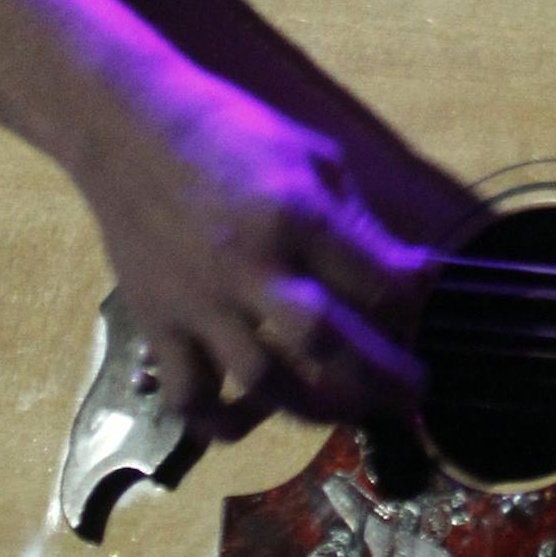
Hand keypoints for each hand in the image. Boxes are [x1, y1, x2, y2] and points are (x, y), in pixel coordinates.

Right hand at [70, 56, 429, 437]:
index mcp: (297, 216)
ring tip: (352, 410)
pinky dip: (217, 422)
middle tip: (414, 393)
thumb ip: (356, 219)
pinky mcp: (156, 323)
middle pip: (326, 342)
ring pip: (263, 380)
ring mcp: (200, 302)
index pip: (374, 277)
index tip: (424, 299)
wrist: (131, 132)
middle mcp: (251, 267)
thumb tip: (404, 272)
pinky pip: (188, 392)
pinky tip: (247, 423)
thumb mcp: (314, 155)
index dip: (410, 297)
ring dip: (317, 408)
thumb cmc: (235, 133)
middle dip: (381, 377)